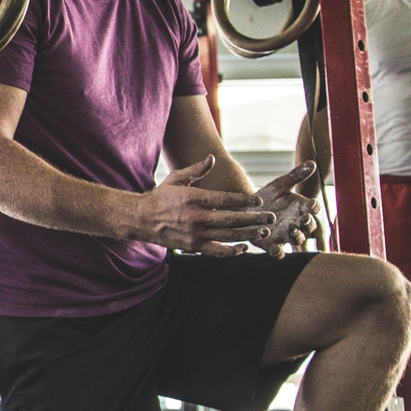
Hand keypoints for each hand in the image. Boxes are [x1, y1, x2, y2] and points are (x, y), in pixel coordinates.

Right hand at [134, 156, 274, 255]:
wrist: (140, 219)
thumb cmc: (160, 197)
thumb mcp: (176, 179)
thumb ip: (196, 170)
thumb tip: (212, 159)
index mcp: (194, 198)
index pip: (225, 199)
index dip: (245, 200)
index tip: (258, 200)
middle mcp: (196, 217)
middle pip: (232, 219)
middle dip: (254, 219)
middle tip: (270, 218)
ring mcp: (194, 234)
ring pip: (227, 236)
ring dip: (248, 234)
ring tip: (263, 232)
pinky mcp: (192, 246)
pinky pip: (216, 251)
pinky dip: (231, 251)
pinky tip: (244, 247)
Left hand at [248, 161, 321, 252]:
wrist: (244, 209)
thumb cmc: (266, 197)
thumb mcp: (279, 185)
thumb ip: (295, 176)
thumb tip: (312, 163)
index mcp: (300, 207)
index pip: (312, 207)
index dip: (313, 206)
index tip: (310, 204)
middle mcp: (296, 223)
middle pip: (309, 226)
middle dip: (308, 223)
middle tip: (303, 219)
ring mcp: (285, 235)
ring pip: (297, 238)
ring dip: (297, 235)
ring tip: (291, 228)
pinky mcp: (272, 245)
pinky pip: (279, 252)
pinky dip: (279, 252)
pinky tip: (276, 249)